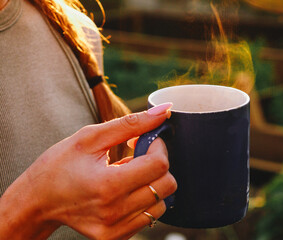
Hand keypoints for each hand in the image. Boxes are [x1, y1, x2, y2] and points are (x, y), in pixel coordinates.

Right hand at [0, 103, 176, 239]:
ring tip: (128, 176)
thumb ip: (131, 124)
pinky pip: (148, 217)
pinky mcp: (115, 237)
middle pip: (166, 185)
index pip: (159, 165)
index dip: (159, 147)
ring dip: (152, 184)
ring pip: (161, 204)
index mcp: (107, 185)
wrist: (37, 201)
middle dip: (159, 164)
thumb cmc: (59, 165)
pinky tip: (124, 191)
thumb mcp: (90, 138)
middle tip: (139, 156)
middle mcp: (114, 212)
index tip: (146, 140)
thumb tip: (163, 111)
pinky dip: (143, 200)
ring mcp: (115, 230)